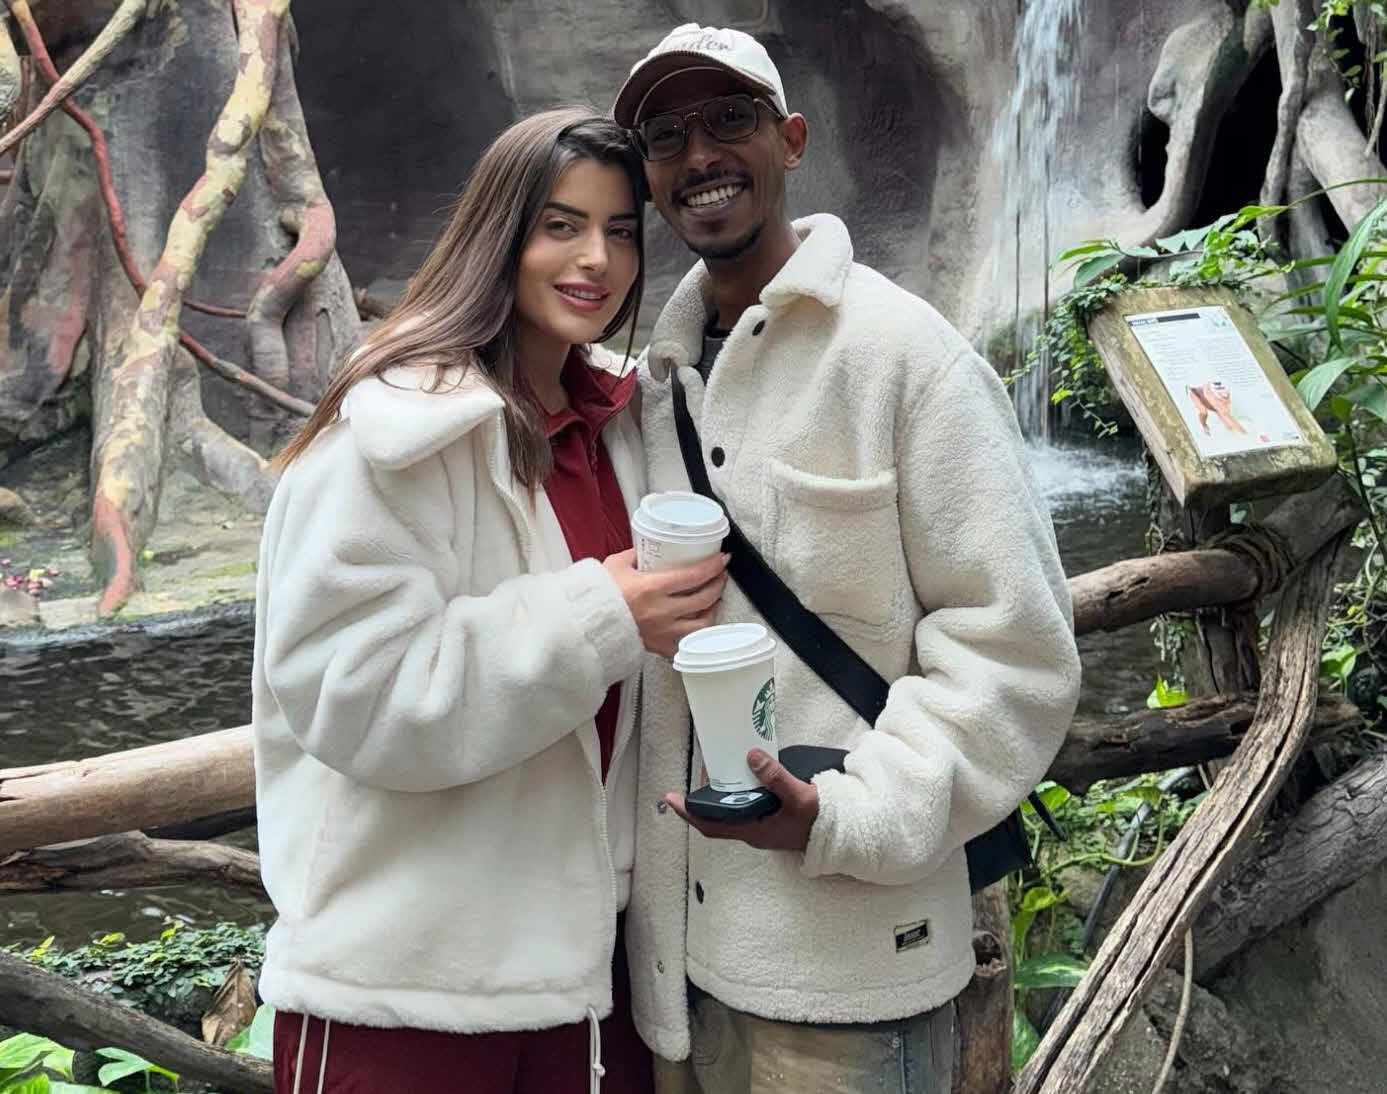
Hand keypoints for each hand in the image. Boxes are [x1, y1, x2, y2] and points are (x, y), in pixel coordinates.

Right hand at [603, 549, 728, 658]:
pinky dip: (696, 635)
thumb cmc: (597, 596)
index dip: (714, 566)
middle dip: (718, 584)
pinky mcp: (658, 646)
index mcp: (652, 588)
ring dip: (712, 610)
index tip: (722, 559)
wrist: (585, 625)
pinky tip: (698, 626)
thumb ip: (636, 554)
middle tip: (720, 576)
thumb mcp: (616, 565)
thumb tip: (650, 548)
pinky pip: (686, 644)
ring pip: (702, 623)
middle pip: (704, 598)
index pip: (694, 575)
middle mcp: (661, 611)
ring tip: (714, 600)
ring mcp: (662, 631)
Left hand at [665, 749, 819, 851]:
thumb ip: (775, 777)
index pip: (711, 825)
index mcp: (753, 831)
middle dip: (706, 794)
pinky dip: (740, 792)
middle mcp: (752, 831)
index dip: (689, 813)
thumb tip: (751, 757)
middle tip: (705, 769)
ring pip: (732, 810)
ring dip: (724, 791)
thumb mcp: (798, 797)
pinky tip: (747, 776)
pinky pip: (746, 806)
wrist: (842, 835)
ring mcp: (761, 826)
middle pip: (717, 815)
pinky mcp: (769, 820)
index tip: (672, 799)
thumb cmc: (819, 821)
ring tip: (722, 767)